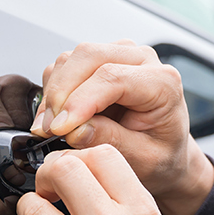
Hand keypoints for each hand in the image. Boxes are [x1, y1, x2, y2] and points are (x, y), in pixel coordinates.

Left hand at [13, 146, 201, 214]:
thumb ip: (117, 195)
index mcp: (142, 212)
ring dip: (33, 214)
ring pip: (30, 206)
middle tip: (49, 195)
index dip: (78, 160)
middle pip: (61, 169)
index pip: (100, 155)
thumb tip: (70, 164)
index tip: (72, 179)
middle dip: (47, 178)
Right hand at [32, 42, 213, 214]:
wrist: (164, 150)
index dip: (80, 101)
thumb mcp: (144, 159)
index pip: (113, 77)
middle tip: (48, 130)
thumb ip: (111, 142)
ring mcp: (118, 55)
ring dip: (53, 94)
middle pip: (88, 57)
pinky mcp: (98, 61)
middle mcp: (141, 60)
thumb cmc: (160, 154)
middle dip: (60, 93)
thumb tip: (75, 130)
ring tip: (50, 128)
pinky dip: (52, 91)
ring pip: (71, 59)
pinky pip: (64, 67)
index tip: (60, 128)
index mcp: (162, 82)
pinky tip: (55, 118)